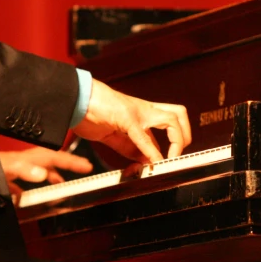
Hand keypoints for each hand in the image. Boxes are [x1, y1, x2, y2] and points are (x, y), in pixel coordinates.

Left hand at [0, 147, 92, 202]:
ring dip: (50, 176)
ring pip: (35, 172)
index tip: (87, 166)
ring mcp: (10, 172)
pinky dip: (28, 189)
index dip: (71, 161)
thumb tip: (44, 173)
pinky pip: (19, 184)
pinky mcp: (1, 181)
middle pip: (48, 162)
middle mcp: (19, 164)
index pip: (53, 157)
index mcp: (23, 160)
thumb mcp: (4, 171)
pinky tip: (27, 198)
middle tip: (83, 170)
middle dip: (66, 165)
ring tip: (61, 185)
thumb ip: (24, 171)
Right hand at [72, 79, 190, 162]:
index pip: (170, 122)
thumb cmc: (92, 112)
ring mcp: (137, 112)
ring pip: (172, 118)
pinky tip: (153, 163)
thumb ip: (132, 147)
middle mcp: (144, 110)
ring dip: (177, 141)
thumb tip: (146, 161)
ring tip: (169, 160)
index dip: (176, 141)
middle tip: (176, 156)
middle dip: (184, 136)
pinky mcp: (125, 117)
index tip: (170, 160)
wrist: (76, 98)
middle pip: (179, 113)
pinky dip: (151, 152)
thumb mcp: (116, 134)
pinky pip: (143, 136)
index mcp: (142, 113)